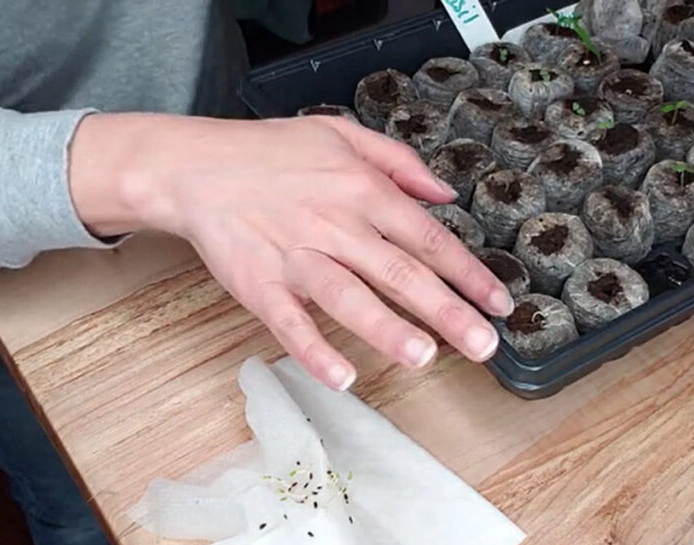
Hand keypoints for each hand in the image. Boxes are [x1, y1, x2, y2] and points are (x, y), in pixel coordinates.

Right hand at [68, 113, 513, 389]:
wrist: (194, 165)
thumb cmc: (271, 152)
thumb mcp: (342, 134)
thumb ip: (399, 162)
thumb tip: (445, 194)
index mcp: (362, 190)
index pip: (427, 238)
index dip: (467, 273)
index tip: (499, 303)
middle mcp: (335, 225)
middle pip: (400, 274)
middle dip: (446, 311)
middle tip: (483, 346)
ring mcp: (295, 256)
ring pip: (348, 297)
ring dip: (387, 329)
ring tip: (424, 358)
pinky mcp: (258, 283)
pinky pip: (289, 322)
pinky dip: (314, 350)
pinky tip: (341, 378)